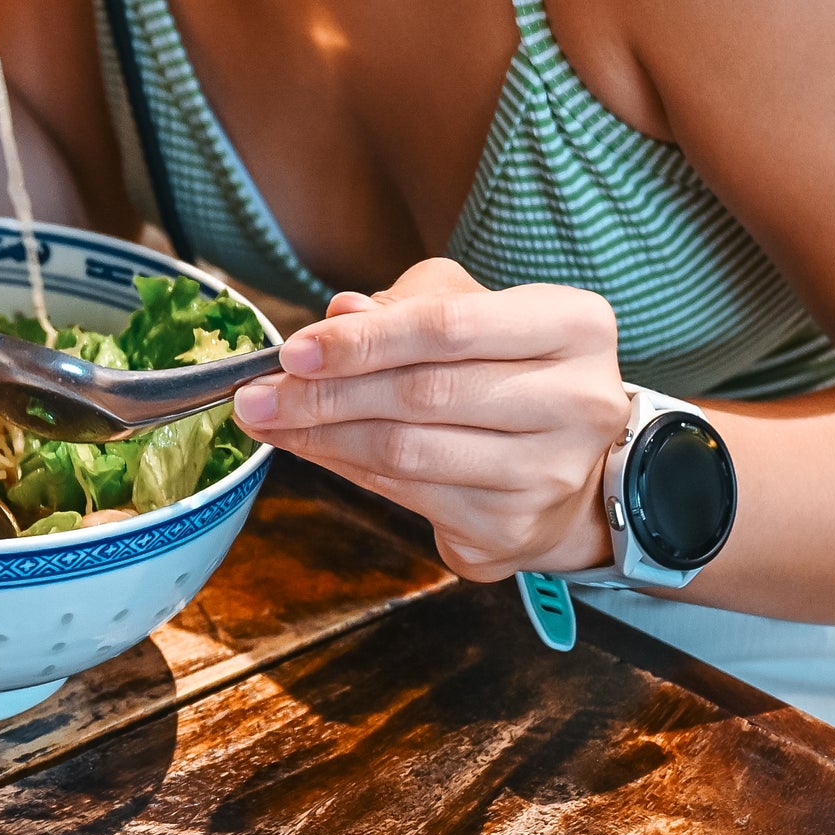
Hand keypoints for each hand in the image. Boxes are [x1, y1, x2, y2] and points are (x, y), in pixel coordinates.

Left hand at [227, 260, 629, 583]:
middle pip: (422, 394)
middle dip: (325, 393)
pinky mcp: (513, 529)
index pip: (450, 326)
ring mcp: (548, 475)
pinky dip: (346, 469)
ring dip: (320, 436)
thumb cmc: (513, 371)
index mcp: (575, 328)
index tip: (294, 349)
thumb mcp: (477, 312)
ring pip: (407, 453)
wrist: (576, 468)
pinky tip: (311, 449)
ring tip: (268, 420)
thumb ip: (410, 305)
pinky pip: (406, 496)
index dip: (363, 339)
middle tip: (256, 393)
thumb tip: (341, 312)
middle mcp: (577, 403)